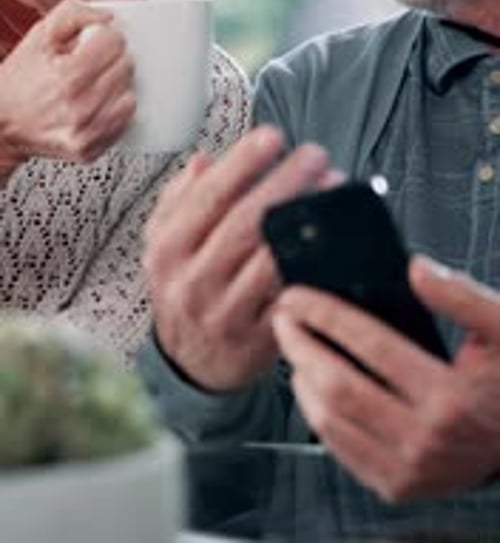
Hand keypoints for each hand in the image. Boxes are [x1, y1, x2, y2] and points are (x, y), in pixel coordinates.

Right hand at [0, 0, 135, 167]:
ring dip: (114, 86)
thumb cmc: (19, 82)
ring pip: (129, 95)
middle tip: (89, 64)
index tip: (93, 43)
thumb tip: (105, 16)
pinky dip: (112, 111)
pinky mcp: (89, 149)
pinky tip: (94, 105)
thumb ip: (72, 15)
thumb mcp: (38, 38)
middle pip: (125, 67)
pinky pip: (123, 122)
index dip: (103, 37)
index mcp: (68, 76)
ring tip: (91, 86)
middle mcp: (80, 107)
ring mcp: (86, 131)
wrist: (0, 124)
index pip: (115, 43)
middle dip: (109, 60)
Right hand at [143, 126, 336, 390]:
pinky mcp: (258, 338)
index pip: (207, 197)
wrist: (189, 363)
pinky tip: (333, 236)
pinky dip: (314, 264)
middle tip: (314, 154)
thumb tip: (203, 160)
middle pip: (244, 223)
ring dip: (306, 219)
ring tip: (331, 186)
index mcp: (168, 248)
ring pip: (271, 258)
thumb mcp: (166, 242)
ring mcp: (225, 312)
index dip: (241, 163)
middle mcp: (192, 281)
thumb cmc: (185, 285)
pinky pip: (291, 295)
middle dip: (284, 182)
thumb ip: (180, 199)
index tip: (271, 136)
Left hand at [272, 256, 499, 501]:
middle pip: (338, 386)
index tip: (298, 295)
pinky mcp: (397, 485)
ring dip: (300, 379)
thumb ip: (460, 296)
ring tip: (295, 348)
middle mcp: (426, 439)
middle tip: (284, 317)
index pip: (371, 345)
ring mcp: (409, 469)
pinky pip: (339, 451)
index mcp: (451, 396)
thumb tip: (415, 269)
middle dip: (300, 345)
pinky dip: (316, 414)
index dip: (325, 315)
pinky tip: (313, 387)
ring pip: (329, 422)